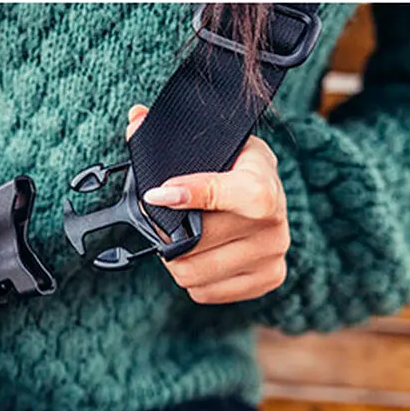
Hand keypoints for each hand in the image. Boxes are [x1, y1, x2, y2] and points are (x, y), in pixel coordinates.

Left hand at [126, 105, 290, 303]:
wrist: (274, 198)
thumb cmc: (237, 170)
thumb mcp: (215, 145)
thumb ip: (173, 134)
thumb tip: (135, 119)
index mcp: (261, 181)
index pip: (224, 192)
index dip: (189, 195)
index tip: (155, 195)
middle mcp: (274, 221)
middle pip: (196, 240)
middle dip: (167, 232)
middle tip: (160, 222)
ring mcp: (272, 254)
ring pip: (194, 272)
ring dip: (176, 260)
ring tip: (182, 240)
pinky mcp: (268, 279)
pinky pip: (205, 292)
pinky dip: (194, 279)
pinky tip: (203, 257)